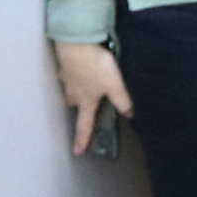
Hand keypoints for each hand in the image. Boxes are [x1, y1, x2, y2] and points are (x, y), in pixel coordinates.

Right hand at [54, 42, 133, 156]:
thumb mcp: (115, 86)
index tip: (77, 151)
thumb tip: (131, 115)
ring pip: (69, 89)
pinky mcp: (65, 63)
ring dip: (74, 89)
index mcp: (86, 101)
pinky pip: (68, 72)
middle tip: (83, 106)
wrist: (76, 44)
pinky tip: (78, 66)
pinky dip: (72, 72)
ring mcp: (67, 78)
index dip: (82, 140)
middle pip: (73, 105)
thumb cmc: (95, 67)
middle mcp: (73, 92)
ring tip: (82, 85)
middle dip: (78, 107)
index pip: (85, 125)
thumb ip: (123, 101)